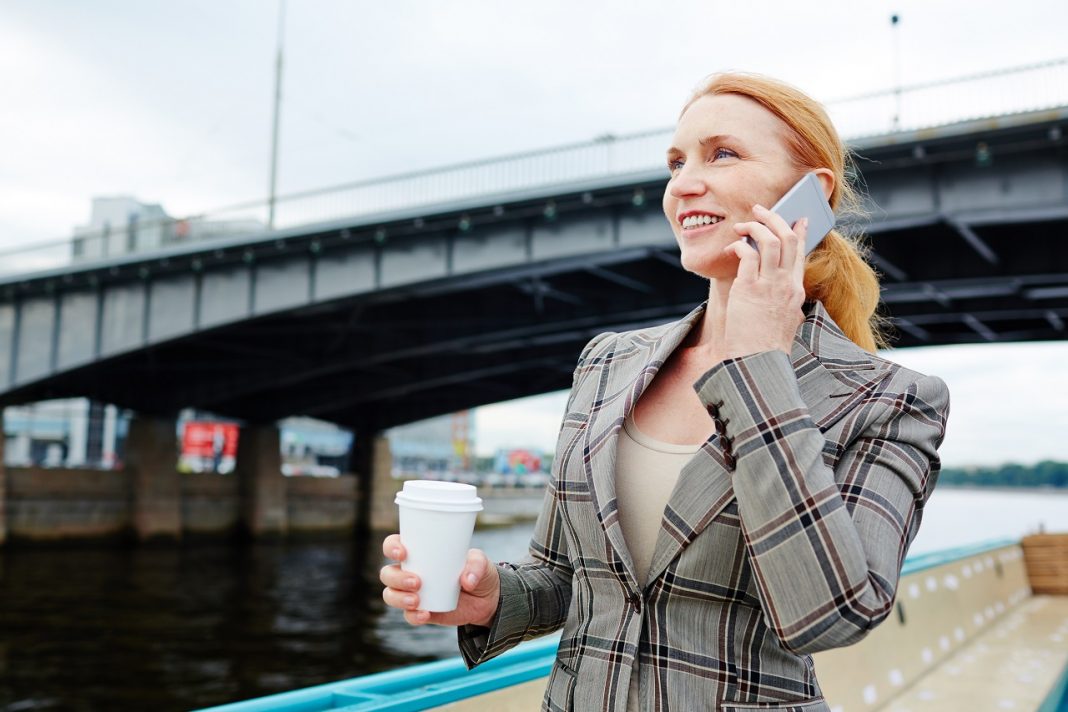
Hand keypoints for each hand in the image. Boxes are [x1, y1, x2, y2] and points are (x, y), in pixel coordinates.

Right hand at [379, 533, 500, 627]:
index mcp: (419, 553)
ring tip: (417, 600)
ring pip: (391, 595)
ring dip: (399, 598)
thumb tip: (467, 580)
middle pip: (387, 573)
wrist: (487, 598)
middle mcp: (410, 571)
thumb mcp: (480, 561)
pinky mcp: (421, 610)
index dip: (391, 547)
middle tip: (417, 582)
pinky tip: (425, 614)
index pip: (393, 546)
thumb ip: (476, 566)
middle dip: (396, 578)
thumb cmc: (477, 570)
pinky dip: (413, 616)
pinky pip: (408, 615)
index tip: (403, 553)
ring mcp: (413, 593)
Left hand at [721, 204, 807, 357]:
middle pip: (787, 239)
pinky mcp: (749, 288)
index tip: (797, 219)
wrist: (758, 364)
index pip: (801, 253)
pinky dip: (739, 245)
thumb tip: (772, 288)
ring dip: (756, 226)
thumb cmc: (765, 347)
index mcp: (796, 292)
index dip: (799, 232)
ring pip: (770, 241)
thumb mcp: (784, 321)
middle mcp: (786, 285)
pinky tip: (732, 247)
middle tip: (761, 210)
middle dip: (774, 218)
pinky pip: (747, 255)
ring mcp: (769, 285)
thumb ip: (782, 302)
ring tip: (743, 223)